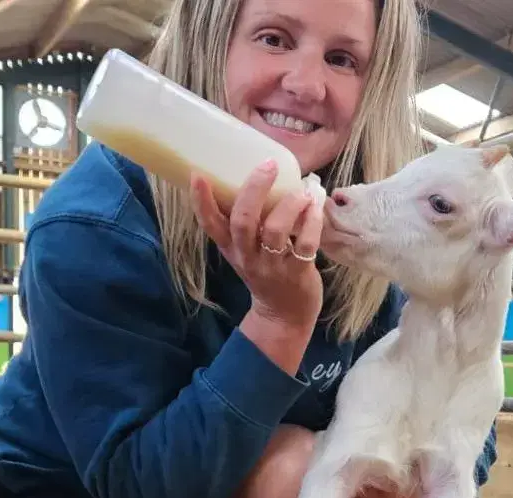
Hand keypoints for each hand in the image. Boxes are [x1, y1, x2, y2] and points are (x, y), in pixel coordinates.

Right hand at [190, 160, 323, 330]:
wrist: (283, 316)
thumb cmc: (265, 274)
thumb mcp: (246, 252)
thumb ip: (245, 224)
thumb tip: (257, 179)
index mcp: (231, 248)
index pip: (210, 225)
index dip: (202, 201)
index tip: (198, 175)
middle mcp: (248, 257)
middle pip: (243, 222)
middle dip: (254, 190)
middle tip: (268, 165)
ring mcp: (272, 266)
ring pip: (275, 230)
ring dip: (289, 204)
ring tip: (301, 192)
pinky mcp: (297, 273)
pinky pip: (305, 243)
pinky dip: (311, 221)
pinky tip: (315, 207)